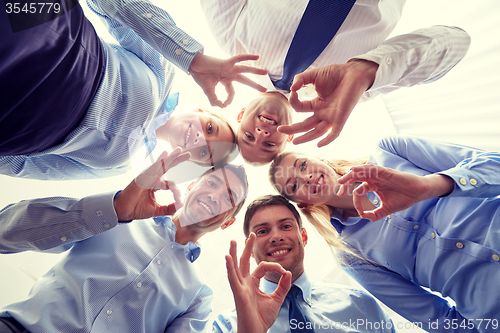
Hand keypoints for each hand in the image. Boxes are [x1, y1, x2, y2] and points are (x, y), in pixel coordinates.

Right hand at [113, 148, 189, 221]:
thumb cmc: (137, 209)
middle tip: (188, 154)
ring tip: (179, 150)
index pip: (170, 183)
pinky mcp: (142, 177)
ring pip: (161, 165)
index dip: (177, 192)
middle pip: (167, 167)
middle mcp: (152, 178)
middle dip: (177, 160)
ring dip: (170, 157)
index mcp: (155, 185)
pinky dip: (159, 161)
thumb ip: (169, 208)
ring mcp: (147, 177)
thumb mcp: (158, 209)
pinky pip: (152, 168)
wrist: (124, 212)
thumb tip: (181, 206)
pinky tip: (165, 154)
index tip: (179, 202)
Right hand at [189, 53, 267, 107]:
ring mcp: (229, 68)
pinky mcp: (226, 62)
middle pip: (245, 81)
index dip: (228, 100)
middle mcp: (229, 74)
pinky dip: (247, 57)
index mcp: (225, 80)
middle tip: (265, 90)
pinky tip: (257, 57)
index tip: (223, 104)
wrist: (193, 66)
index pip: (231, 92)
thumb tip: (221, 107)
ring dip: (256, 71)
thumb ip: (214, 100)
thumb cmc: (200, 76)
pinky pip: (239, 58)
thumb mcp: (208, 92)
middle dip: (255, 86)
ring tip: (266, 72)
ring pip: (246, 70)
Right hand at [226, 233, 291, 332]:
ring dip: (234, 253)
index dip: (274, 266)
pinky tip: (227, 257)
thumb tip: (288, 272)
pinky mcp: (238, 293)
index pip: (262, 267)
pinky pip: (233, 278)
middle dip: (247, 248)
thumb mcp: (277, 299)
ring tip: (233, 241)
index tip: (284, 271)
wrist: (256, 332)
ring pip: (236, 267)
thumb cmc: (262, 318)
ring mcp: (240, 287)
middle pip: (245, 261)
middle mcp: (245, 283)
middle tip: (251, 234)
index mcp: (253, 283)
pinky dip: (230, 267)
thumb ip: (283, 285)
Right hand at [278, 60, 377, 146]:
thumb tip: (291, 88)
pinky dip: (328, 139)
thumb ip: (300, 79)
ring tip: (294, 142)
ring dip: (306, 138)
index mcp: (316, 104)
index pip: (300, 108)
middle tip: (280, 130)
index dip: (294, 102)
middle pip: (305, 125)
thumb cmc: (335, 73)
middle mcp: (323, 112)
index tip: (293, 92)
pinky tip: (319, 145)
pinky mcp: (341, 118)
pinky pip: (334, 132)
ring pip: (317, 131)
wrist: (354, 72)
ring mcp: (331, 116)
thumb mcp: (313, 75)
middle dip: (292, 129)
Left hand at [337, 165, 453, 220]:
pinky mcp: (385, 172)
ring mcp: (379, 175)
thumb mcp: (386, 209)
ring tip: (342, 181)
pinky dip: (362, 169)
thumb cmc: (403, 199)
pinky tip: (355, 171)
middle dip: (346, 183)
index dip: (356, 201)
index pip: (359, 191)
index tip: (360, 211)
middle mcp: (373, 179)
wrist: (418, 194)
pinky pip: (371, 169)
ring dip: (350, 175)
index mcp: (372, 186)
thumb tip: (364, 218)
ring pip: (361, 172)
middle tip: (339, 190)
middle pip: (355, 178)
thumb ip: (375, 214)